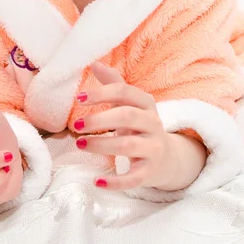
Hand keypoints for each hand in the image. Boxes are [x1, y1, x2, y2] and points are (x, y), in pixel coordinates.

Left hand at [72, 62, 177, 190]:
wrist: (166, 157)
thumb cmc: (139, 125)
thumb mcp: (130, 103)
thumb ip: (113, 83)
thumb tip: (94, 62)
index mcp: (146, 103)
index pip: (125, 92)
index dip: (101, 93)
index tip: (78, 98)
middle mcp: (153, 123)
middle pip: (127, 116)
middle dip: (100, 120)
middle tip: (76, 125)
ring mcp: (153, 148)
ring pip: (128, 146)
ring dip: (102, 145)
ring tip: (79, 144)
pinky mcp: (150, 172)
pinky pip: (133, 178)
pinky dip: (116, 182)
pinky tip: (97, 181)